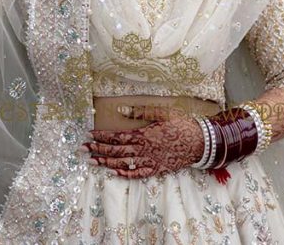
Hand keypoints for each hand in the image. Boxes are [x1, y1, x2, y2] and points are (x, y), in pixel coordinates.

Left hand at [83, 105, 204, 179]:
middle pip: (116, 150)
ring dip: (107, 162)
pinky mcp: (157, 169)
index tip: (89, 135)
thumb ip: (141, 112)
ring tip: (93, 161)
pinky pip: (138, 174)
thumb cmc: (182, 124)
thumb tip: (121, 110)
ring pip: (124, 163)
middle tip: (83, 149)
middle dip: (98, 149)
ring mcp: (150, 161)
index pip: (117, 136)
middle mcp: (144, 149)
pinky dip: (125, 174)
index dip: (102, 136)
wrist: (200, 142)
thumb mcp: (163, 112)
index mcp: (144, 134)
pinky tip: (114, 172)